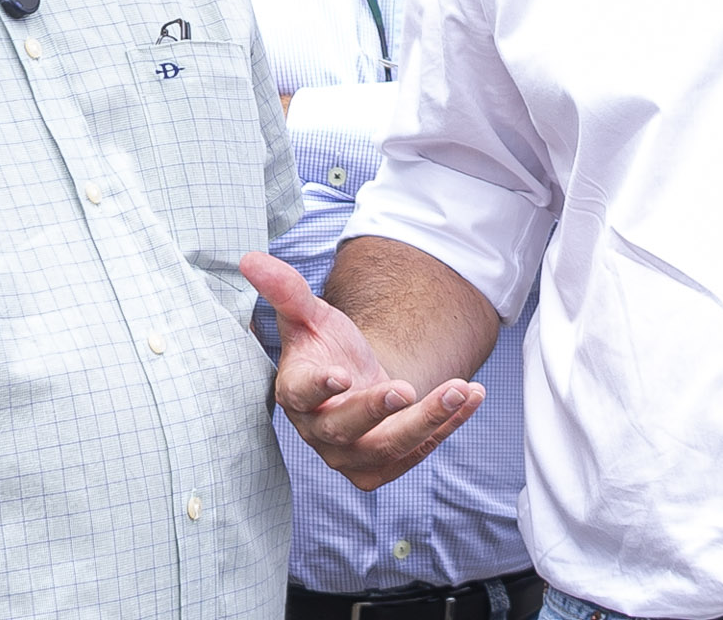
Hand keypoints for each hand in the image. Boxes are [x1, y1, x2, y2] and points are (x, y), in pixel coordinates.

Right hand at [241, 250, 482, 488]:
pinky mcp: (384, 464)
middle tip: (407, 387)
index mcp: (295, 393)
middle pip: (345, 429)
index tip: (340, 376)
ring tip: (460, 390)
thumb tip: (250, 258)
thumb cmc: (325, 348)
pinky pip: (417, 451)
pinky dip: (448, 426)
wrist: (353, 382)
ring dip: (427, 421)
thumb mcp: (309, 315)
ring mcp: (352, 453)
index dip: (319, 389)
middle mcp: (320, 431)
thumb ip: (285, 290)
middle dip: (378, 410)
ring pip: (387, 448)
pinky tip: (473, 396)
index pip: (302, 396)